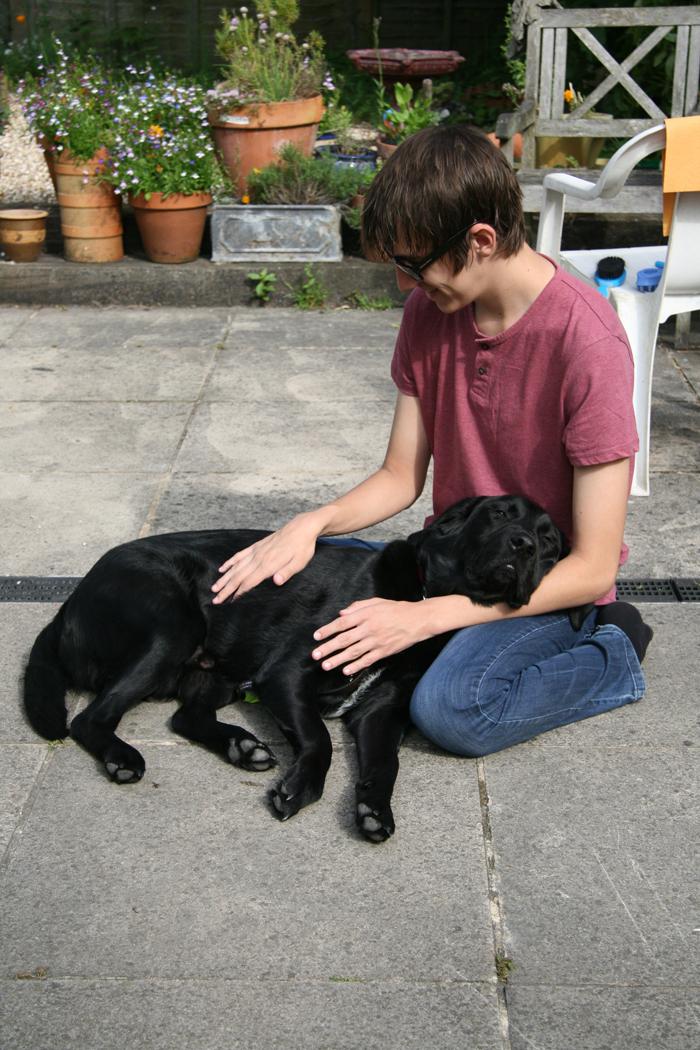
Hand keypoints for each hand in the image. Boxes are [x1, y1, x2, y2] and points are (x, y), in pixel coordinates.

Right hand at [212, 513, 321, 602]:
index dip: (238, 593)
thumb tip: (276, 581)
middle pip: (239, 576)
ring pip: (236, 567)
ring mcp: (256, 551)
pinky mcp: (257, 546)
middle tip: (215, 600)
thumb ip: (286, 572)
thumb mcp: (299, 562)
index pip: (249, 582)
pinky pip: (240, 555)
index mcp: (269, 565)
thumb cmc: (303, 547)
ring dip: (224, 578)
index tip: (229, 602)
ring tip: (214, 587)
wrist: (301, 527)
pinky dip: (230, 562)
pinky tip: (223, 568)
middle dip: (226, 589)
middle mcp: (259, 558)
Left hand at [311, 598, 429, 675]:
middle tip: (315, 654)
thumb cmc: (397, 609)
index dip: (328, 630)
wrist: (418, 620)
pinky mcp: (384, 651)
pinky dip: (356, 666)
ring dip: (338, 659)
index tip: (317, 636)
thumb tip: (341, 614)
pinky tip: (346, 671)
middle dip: (328, 648)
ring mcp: (376, 641)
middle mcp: (369, 628)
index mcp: (366, 615)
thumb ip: (358, 606)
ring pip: (353, 652)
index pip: (342, 623)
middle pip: (344, 639)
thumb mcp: (377, 602)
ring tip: (325, 665)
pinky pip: (367, 660)